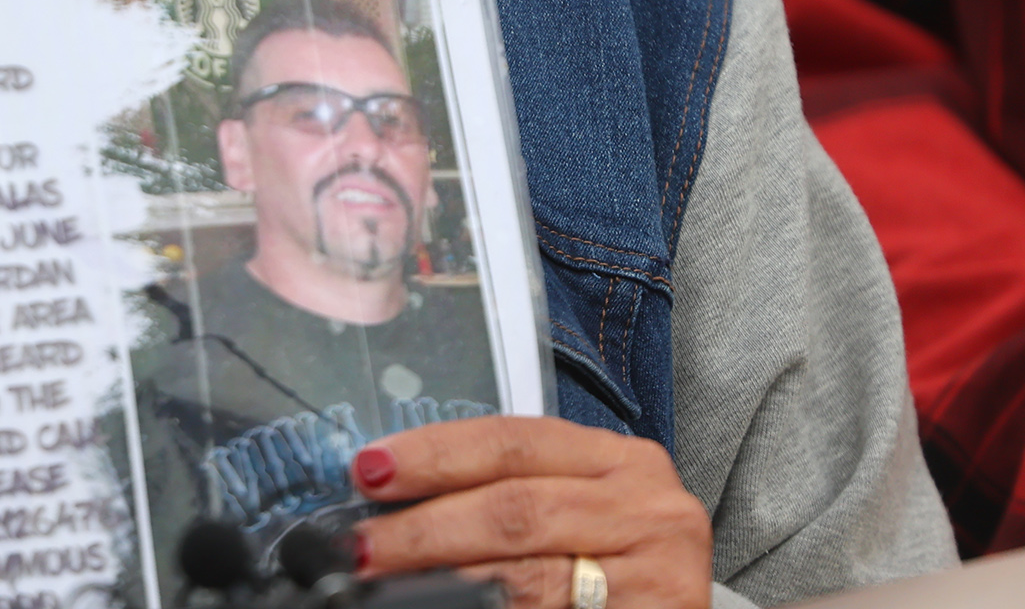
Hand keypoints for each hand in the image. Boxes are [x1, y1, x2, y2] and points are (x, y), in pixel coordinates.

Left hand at [348, 416, 711, 608]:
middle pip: (515, 507)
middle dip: (426, 528)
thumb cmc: (616, 572)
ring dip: (446, 581)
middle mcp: (648, 506)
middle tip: (363, 545)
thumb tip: (393, 497)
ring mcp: (661, 571)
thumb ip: (504, 498)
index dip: (435, 454)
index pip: (514, 442)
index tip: (369, 470)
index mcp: (620, 460)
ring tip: (389, 582)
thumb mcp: (575, 516)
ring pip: (529, 575)